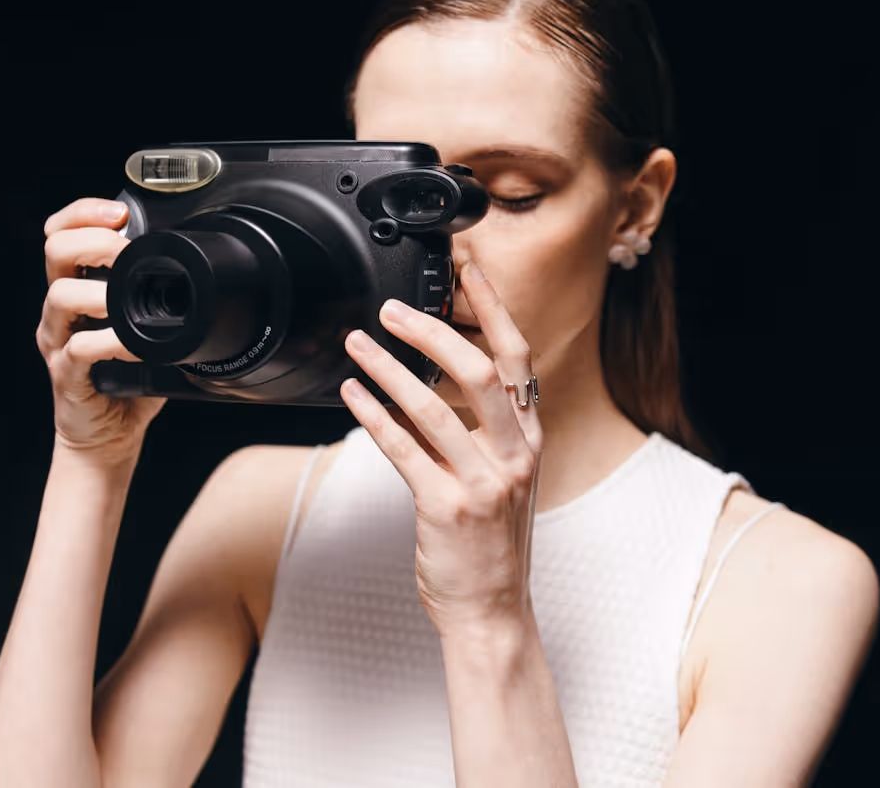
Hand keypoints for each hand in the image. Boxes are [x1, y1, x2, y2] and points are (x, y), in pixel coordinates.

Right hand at [37, 198, 165, 460]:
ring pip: (60, 295)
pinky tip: (135, 346)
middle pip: (54, 250)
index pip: (61, 234)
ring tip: (126, 298)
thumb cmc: (128, 380)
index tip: (119, 212)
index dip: (83, 213)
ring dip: (100, 290)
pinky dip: (111, 342)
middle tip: (125, 250)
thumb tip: (203, 272)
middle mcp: (60, 310)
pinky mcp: (66, 373)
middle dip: (94, 239)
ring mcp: (59, 340)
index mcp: (77, 289)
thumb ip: (161, 300)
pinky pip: (80, 349)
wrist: (108, 435)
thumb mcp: (147, 329)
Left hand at [340, 261, 542, 636]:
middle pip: (478, 371)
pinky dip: (373, 416)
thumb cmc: (491, 543)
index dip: (493, 307)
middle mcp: (513, 454)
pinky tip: (351, 395)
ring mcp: (483, 482)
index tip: (467, 269)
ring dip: (387, 369)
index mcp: (528, 439)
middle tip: (391, 310)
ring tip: (356, 344)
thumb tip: (442, 376)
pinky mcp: (446, 507)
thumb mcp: (505, 477)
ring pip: (432, 407)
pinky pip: (403, 450)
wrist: (492, 610)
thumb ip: (485, 430)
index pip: (517, 357)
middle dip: (432, 330)